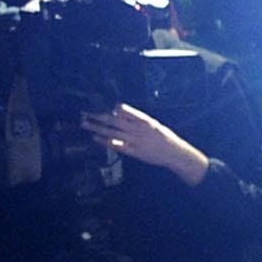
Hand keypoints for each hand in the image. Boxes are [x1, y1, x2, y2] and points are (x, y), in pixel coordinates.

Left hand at [81, 104, 209, 183]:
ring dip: (97, 128)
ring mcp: (136, 141)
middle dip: (98, 117)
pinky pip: (117, 146)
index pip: (126, 111)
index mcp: (145, 121)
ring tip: (85, 124)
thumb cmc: (165, 138)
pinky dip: (105, 142)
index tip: (103, 107)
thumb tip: (119, 111)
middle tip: (85, 114)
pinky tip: (96, 139)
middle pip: (114, 121)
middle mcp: (138, 130)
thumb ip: (137, 118)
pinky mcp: (134, 152)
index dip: (113, 109)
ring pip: (113, 133)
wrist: (175, 154)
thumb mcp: (153, 124)